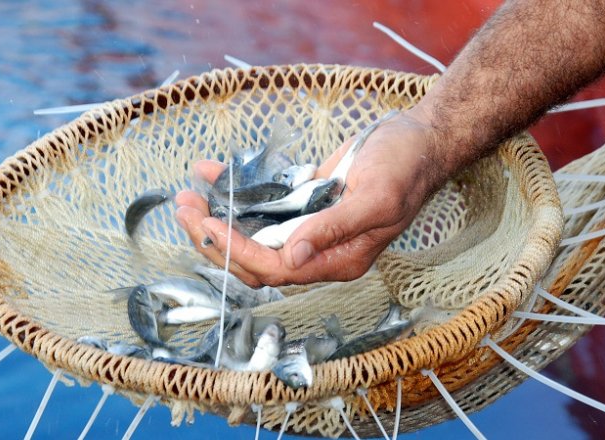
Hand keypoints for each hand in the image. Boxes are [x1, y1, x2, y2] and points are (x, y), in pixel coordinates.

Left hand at [175, 109, 446, 286]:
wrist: (421, 139)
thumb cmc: (406, 169)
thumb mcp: (375, 199)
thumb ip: (333, 229)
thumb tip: (290, 258)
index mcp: (338, 259)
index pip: (275, 269)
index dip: (237, 251)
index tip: (209, 225)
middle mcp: (319, 249)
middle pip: (255, 258)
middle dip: (215, 237)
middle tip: (184, 208)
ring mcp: (311, 225)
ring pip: (253, 233)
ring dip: (217, 216)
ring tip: (185, 195)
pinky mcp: (306, 201)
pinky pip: (263, 202)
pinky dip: (236, 188)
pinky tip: (211, 170)